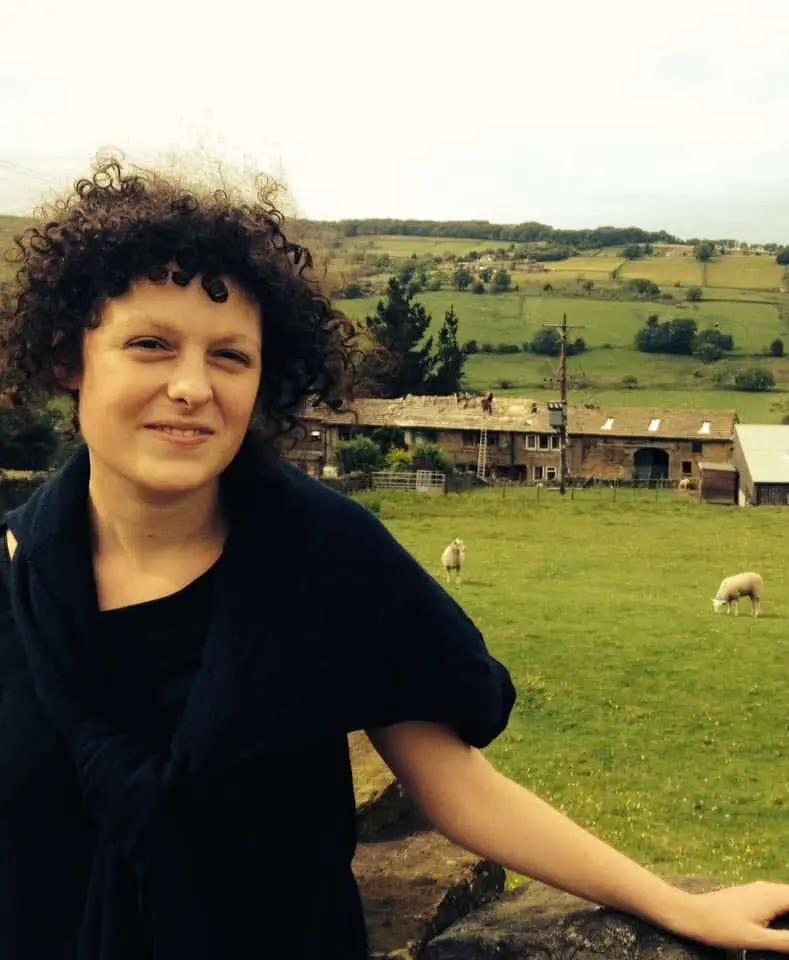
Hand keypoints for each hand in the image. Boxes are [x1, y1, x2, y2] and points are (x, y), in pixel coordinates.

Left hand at [674, 883, 788, 952]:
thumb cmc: (720, 928)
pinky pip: (777, 901)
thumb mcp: (755, 939)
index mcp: (772, 896)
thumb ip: (785, 941)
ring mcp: (758, 891)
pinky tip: (783, 926)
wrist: (689, 913)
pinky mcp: (750, 896)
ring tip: (787, 935)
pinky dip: (785, 912)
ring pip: (786, 898)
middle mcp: (766, 889)